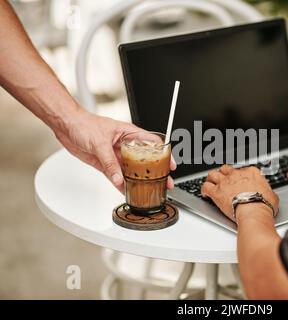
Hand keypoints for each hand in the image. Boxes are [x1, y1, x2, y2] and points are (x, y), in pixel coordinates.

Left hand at [53, 110, 175, 192]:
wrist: (66, 126)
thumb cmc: (84, 124)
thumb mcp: (100, 143)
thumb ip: (110, 163)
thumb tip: (119, 178)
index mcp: (129, 134)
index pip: (152, 143)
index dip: (163, 154)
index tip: (170, 164)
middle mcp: (124, 145)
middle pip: (144, 160)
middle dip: (155, 171)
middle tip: (164, 181)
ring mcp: (116, 155)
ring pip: (131, 170)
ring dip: (139, 180)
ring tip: (148, 189)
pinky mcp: (106, 164)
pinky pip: (116, 176)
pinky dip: (121, 184)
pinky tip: (127, 191)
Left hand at [201, 165, 278, 221]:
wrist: (254, 211)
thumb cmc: (264, 205)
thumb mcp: (272, 196)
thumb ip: (268, 192)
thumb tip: (269, 196)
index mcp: (251, 172)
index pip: (243, 170)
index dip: (239, 176)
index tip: (239, 180)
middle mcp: (237, 174)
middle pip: (226, 169)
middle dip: (223, 174)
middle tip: (223, 179)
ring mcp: (225, 182)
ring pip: (213, 174)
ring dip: (211, 178)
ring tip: (210, 183)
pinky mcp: (217, 192)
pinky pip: (205, 187)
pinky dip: (204, 190)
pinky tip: (204, 194)